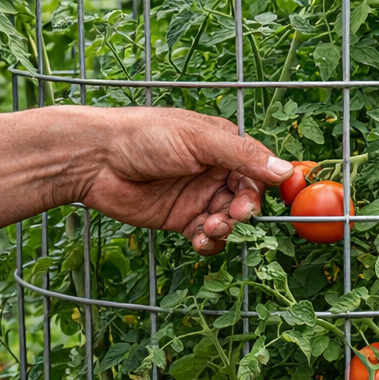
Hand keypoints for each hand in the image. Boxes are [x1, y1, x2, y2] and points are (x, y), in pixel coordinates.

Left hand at [72, 107, 292, 254]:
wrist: (93, 160)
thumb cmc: (142, 136)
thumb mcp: (197, 140)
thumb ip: (242, 156)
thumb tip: (285, 170)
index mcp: (223, 145)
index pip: (260, 168)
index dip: (270, 185)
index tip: (279, 199)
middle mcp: (214, 171)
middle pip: (248, 199)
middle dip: (245, 211)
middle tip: (234, 216)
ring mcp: (198, 196)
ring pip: (230, 221)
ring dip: (226, 229)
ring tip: (208, 227)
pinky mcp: (181, 219)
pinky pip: (207, 237)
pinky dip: (208, 242)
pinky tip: (197, 238)